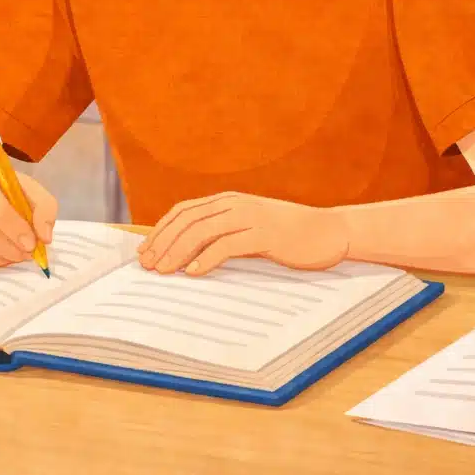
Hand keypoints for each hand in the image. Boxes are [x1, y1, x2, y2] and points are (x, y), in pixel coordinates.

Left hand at [137, 192, 350, 276]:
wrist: (329, 232)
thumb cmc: (288, 236)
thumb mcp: (250, 228)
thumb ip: (223, 234)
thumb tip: (188, 255)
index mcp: (227, 201)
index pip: (183, 212)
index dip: (160, 231)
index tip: (144, 251)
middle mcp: (234, 204)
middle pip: (186, 220)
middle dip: (162, 243)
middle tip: (147, 266)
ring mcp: (249, 216)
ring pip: (201, 231)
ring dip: (177, 251)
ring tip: (164, 271)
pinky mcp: (264, 233)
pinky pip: (227, 244)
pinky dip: (206, 259)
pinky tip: (193, 273)